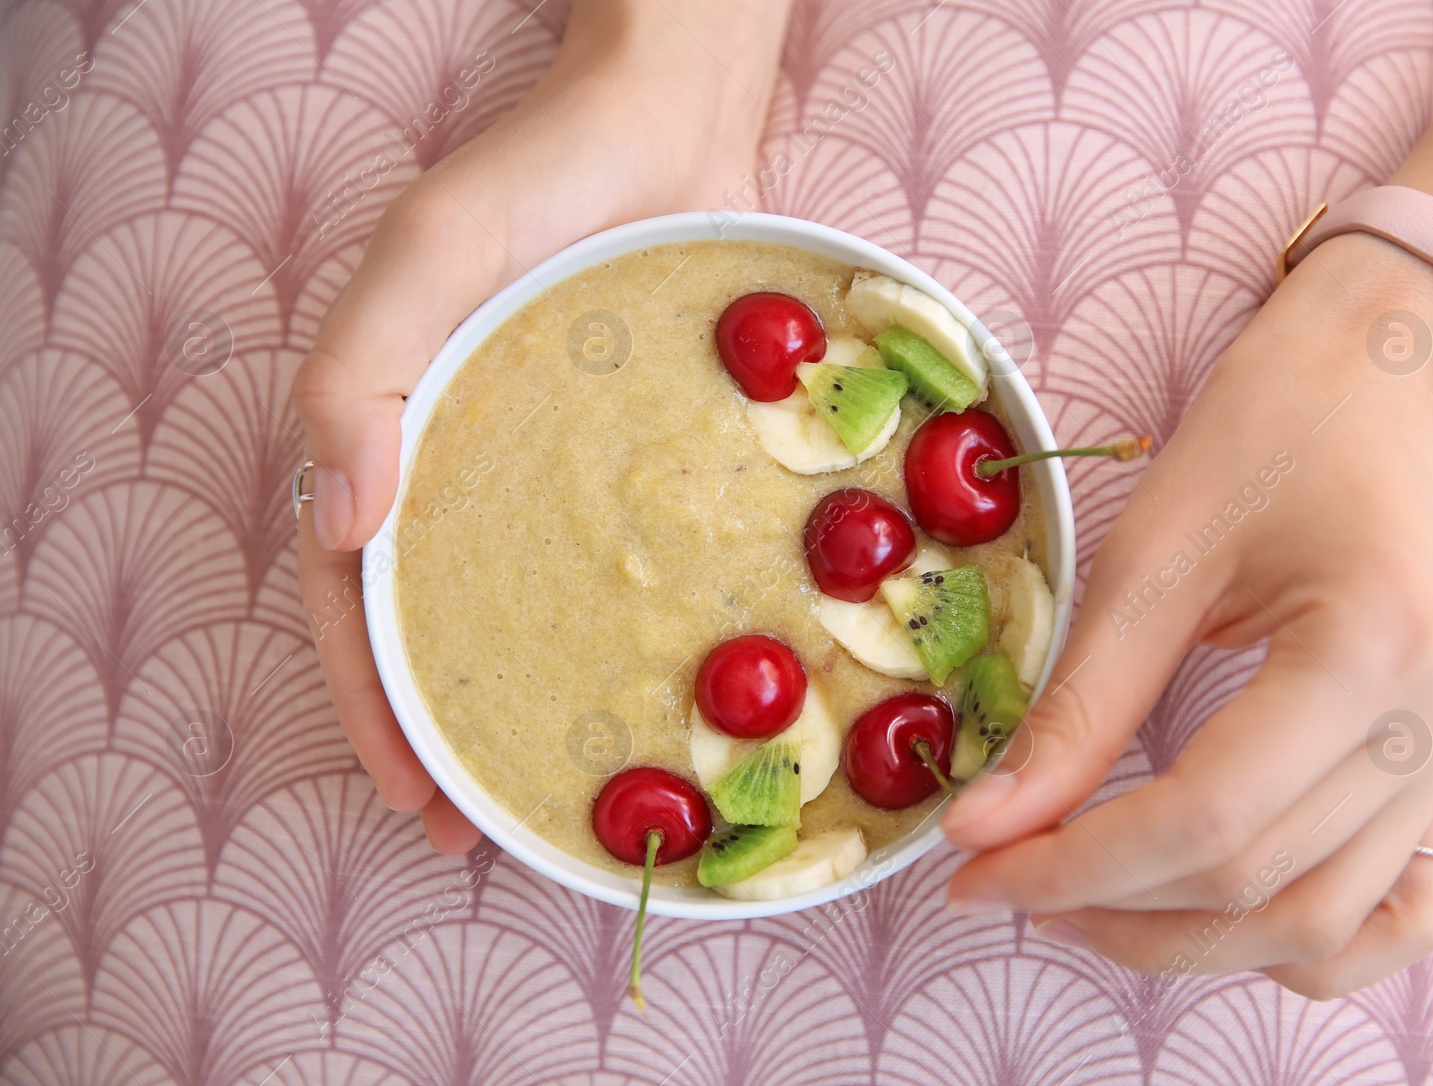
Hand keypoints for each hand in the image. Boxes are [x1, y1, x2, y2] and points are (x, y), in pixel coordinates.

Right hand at [292, 2, 786, 851]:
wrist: (674, 120)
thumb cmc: (544, 175)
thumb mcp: (431, 252)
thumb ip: (362, 370)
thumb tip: (335, 522)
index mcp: (397, 433)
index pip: (356, 598)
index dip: (372, 705)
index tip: (415, 798)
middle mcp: (467, 464)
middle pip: (434, 622)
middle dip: (443, 731)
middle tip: (481, 829)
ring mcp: (550, 468)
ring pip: (519, 606)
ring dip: (522, 698)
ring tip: (559, 783)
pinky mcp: (630, 459)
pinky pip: (608, 559)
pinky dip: (613, 628)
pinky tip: (655, 682)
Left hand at [942, 231, 1432, 999]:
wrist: (1366, 378)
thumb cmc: (1261, 434)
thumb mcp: (1150, 555)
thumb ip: (1077, 705)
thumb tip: (985, 826)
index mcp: (1374, 646)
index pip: (1210, 818)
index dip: (1076, 862)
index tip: (973, 871)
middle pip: (1261, 885)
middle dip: (1114, 905)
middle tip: (1004, 881)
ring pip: (1325, 927)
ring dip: (1192, 941)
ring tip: (1083, 903)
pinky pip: (1395, 910)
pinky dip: (1299, 939)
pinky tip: (1208, 913)